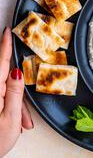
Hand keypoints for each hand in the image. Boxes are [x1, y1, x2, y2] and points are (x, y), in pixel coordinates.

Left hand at [0, 27, 32, 157]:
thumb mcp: (10, 118)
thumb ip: (15, 92)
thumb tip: (19, 71)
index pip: (1, 63)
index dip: (5, 46)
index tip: (6, 30)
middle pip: (7, 83)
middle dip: (19, 99)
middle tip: (24, 120)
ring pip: (5, 93)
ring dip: (16, 108)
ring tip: (20, 127)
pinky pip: (1, 101)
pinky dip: (10, 111)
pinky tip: (14, 125)